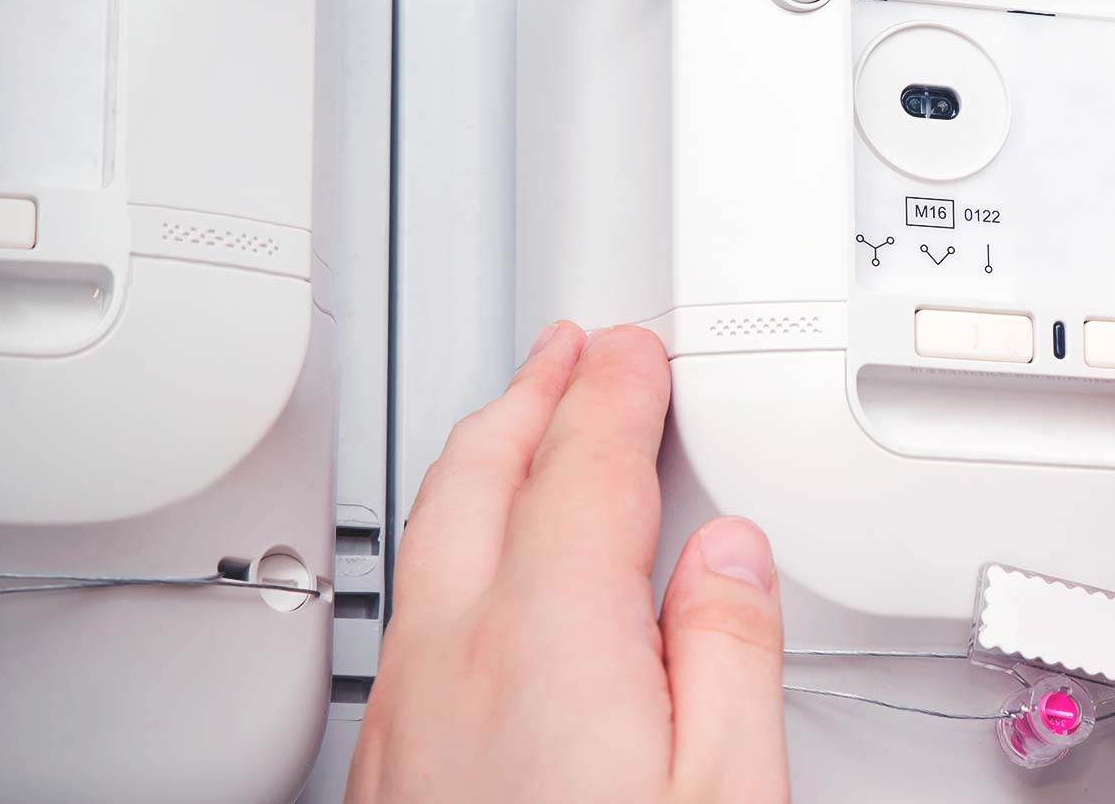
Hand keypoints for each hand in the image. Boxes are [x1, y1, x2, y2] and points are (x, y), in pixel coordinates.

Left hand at [346, 324, 789, 803]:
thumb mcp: (727, 792)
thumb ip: (733, 659)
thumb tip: (731, 560)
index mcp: (551, 644)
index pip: (586, 470)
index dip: (615, 394)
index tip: (634, 357)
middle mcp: (454, 665)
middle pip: (479, 479)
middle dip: (529, 399)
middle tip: (567, 354)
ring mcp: (403, 715)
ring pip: (428, 541)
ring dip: (479, 463)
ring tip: (517, 430)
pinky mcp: (381, 769)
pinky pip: (408, 614)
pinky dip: (450, 549)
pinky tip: (477, 569)